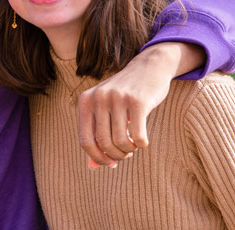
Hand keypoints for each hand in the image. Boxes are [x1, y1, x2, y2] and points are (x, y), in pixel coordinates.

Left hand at [77, 42, 204, 167]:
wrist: (149, 67)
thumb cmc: (124, 95)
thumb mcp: (106, 111)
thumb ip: (97, 136)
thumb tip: (92, 167)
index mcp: (86, 101)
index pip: (85, 140)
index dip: (97, 157)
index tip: (109, 164)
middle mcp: (99, 97)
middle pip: (103, 142)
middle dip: (115, 155)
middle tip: (125, 154)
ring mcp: (118, 98)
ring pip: (121, 141)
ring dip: (129, 150)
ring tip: (133, 146)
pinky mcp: (138, 101)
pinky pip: (138, 136)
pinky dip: (141, 144)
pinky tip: (143, 141)